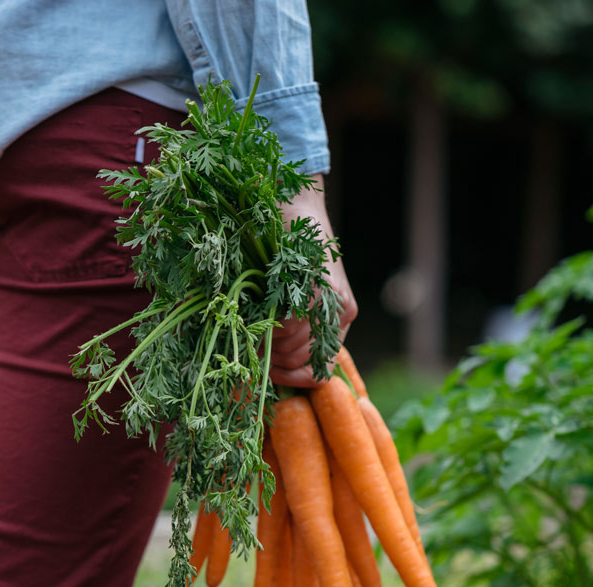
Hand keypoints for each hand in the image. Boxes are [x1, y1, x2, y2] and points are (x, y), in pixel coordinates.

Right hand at [270, 175, 357, 386]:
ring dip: (266, 338)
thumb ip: (287, 326)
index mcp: (336, 322)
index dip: (288, 377)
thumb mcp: (289, 291)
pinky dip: (269, 321)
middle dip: (270, 357)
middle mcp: (340, 316)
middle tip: (252, 336)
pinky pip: (291, 326)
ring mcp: (336, 305)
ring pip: (292, 347)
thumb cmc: (284, 248)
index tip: (264, 369)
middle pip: (300, 362)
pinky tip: (263, 305)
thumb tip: (266, 364)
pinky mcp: (325, 291)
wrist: (296, 203)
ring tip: (256, 317)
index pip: (316, 373)